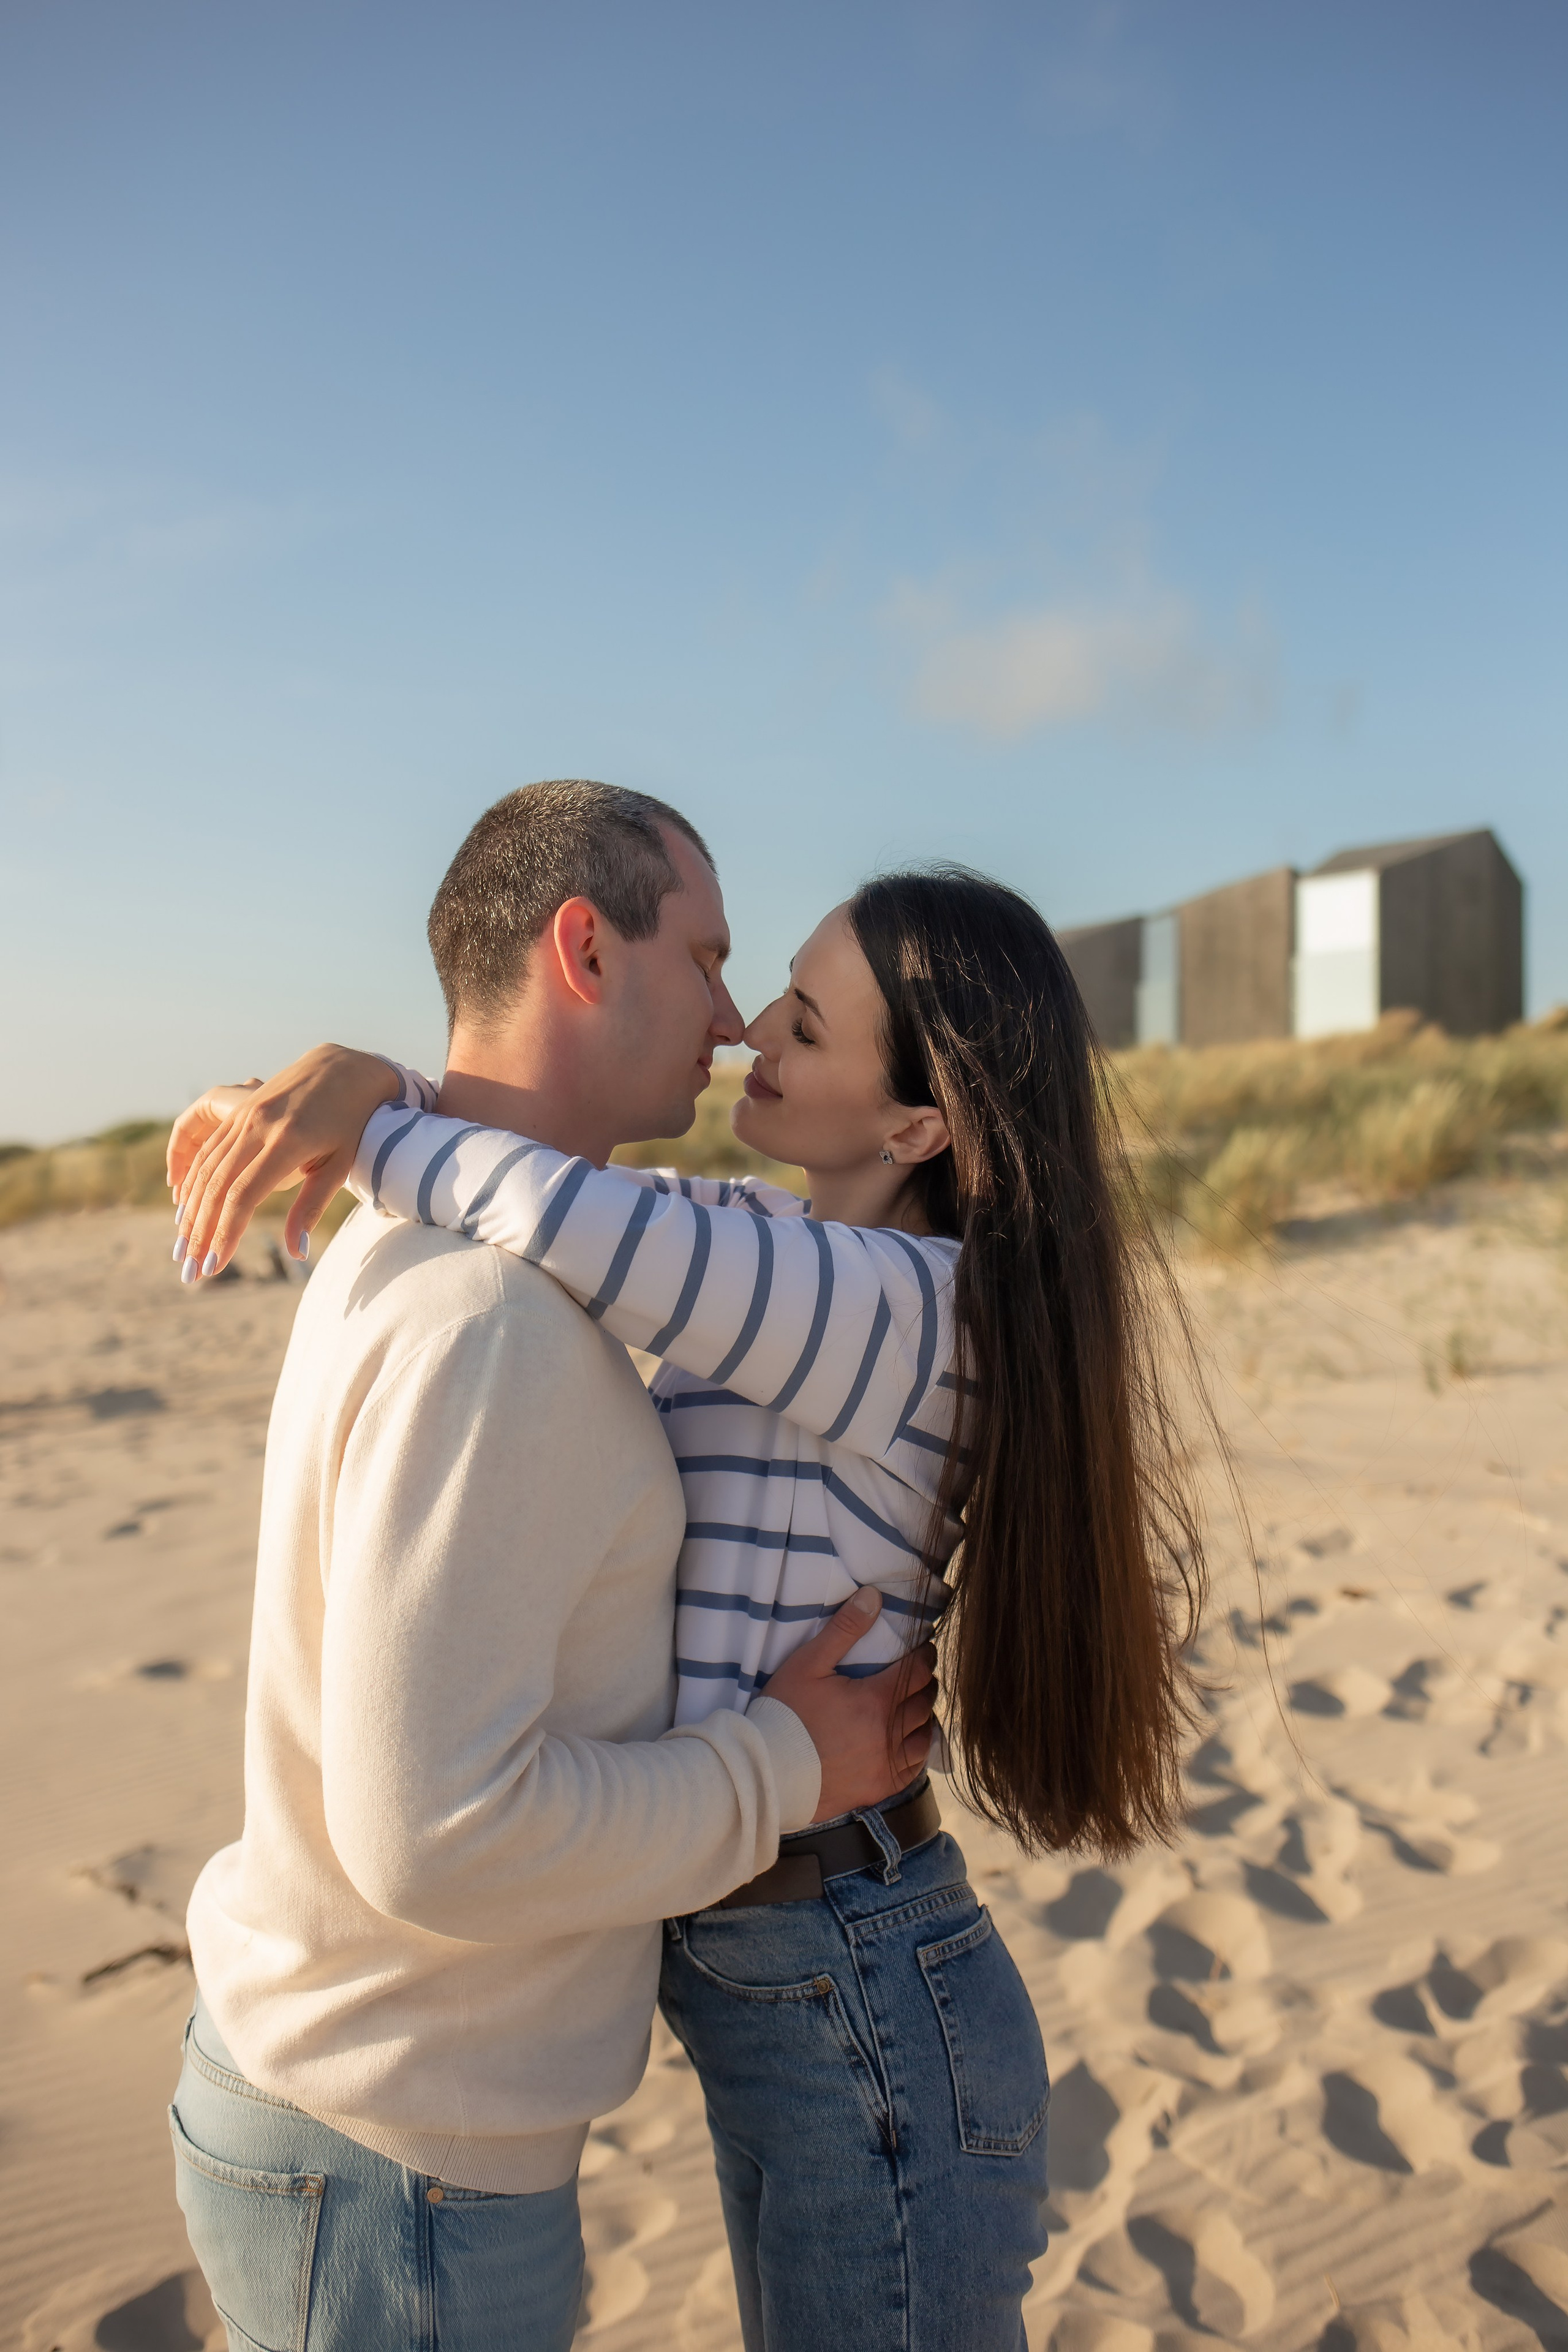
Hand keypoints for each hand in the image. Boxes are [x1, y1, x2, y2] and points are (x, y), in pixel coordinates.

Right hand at [170, 1044, 401, 1278]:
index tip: (215, 1266)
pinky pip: (205, 1146)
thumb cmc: (353, 1123)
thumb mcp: (341, 1165)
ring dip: (190, 1210)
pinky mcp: (238, 1108)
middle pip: (217, 1185)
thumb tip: (294, 1252)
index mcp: (286, 1142)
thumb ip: (312, 1207)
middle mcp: (257, 1125)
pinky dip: (190, 1177)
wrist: (346, 1068)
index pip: (243, 1195)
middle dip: (200, 1230)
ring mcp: (244, 1114)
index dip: (226, 1232)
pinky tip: (184, 1203)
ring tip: (183, 1245)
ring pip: (205, 1167)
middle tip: (190, 1268)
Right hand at [762, 1588, 937, 1822]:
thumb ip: (843, 1630)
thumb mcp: (807, 1664)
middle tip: (920, 1673)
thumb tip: (873, 1596)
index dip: (925, 1656)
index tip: (924, 1649)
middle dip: (925, 1683)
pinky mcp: (879, 1787)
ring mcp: (886, 1764)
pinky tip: (911, 1741)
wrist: (767, 1774)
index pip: (917, 1671)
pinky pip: (914, 1769)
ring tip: (917, 1705)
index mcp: (875, 1700)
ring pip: (924, 1735)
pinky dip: (918, 1751)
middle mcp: (889, 1734)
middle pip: (924, 1701)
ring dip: (925, 1716)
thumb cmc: (784, 1715)